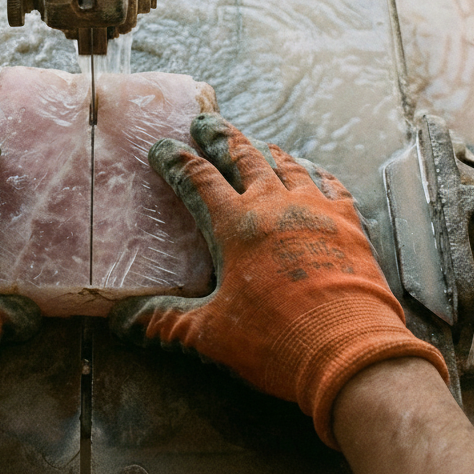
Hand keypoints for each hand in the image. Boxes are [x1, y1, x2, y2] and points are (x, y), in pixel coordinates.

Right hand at [109, 114, 445, 447]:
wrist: (348, 350)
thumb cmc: (274, 340)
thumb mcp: (210, 334)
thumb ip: (165, 322)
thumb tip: (124, 321)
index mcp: (235, 226)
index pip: (198, 181)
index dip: (176, 161)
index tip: (163, 148)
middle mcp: (274, 206)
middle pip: (244, 158)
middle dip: (221, 138)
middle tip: (206, 123)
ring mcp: (316, 210)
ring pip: (288, 165)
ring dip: (267, 151)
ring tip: (257, 143)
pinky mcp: (349, 224)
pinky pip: (331, 185)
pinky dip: (316, 173)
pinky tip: (313, 171)